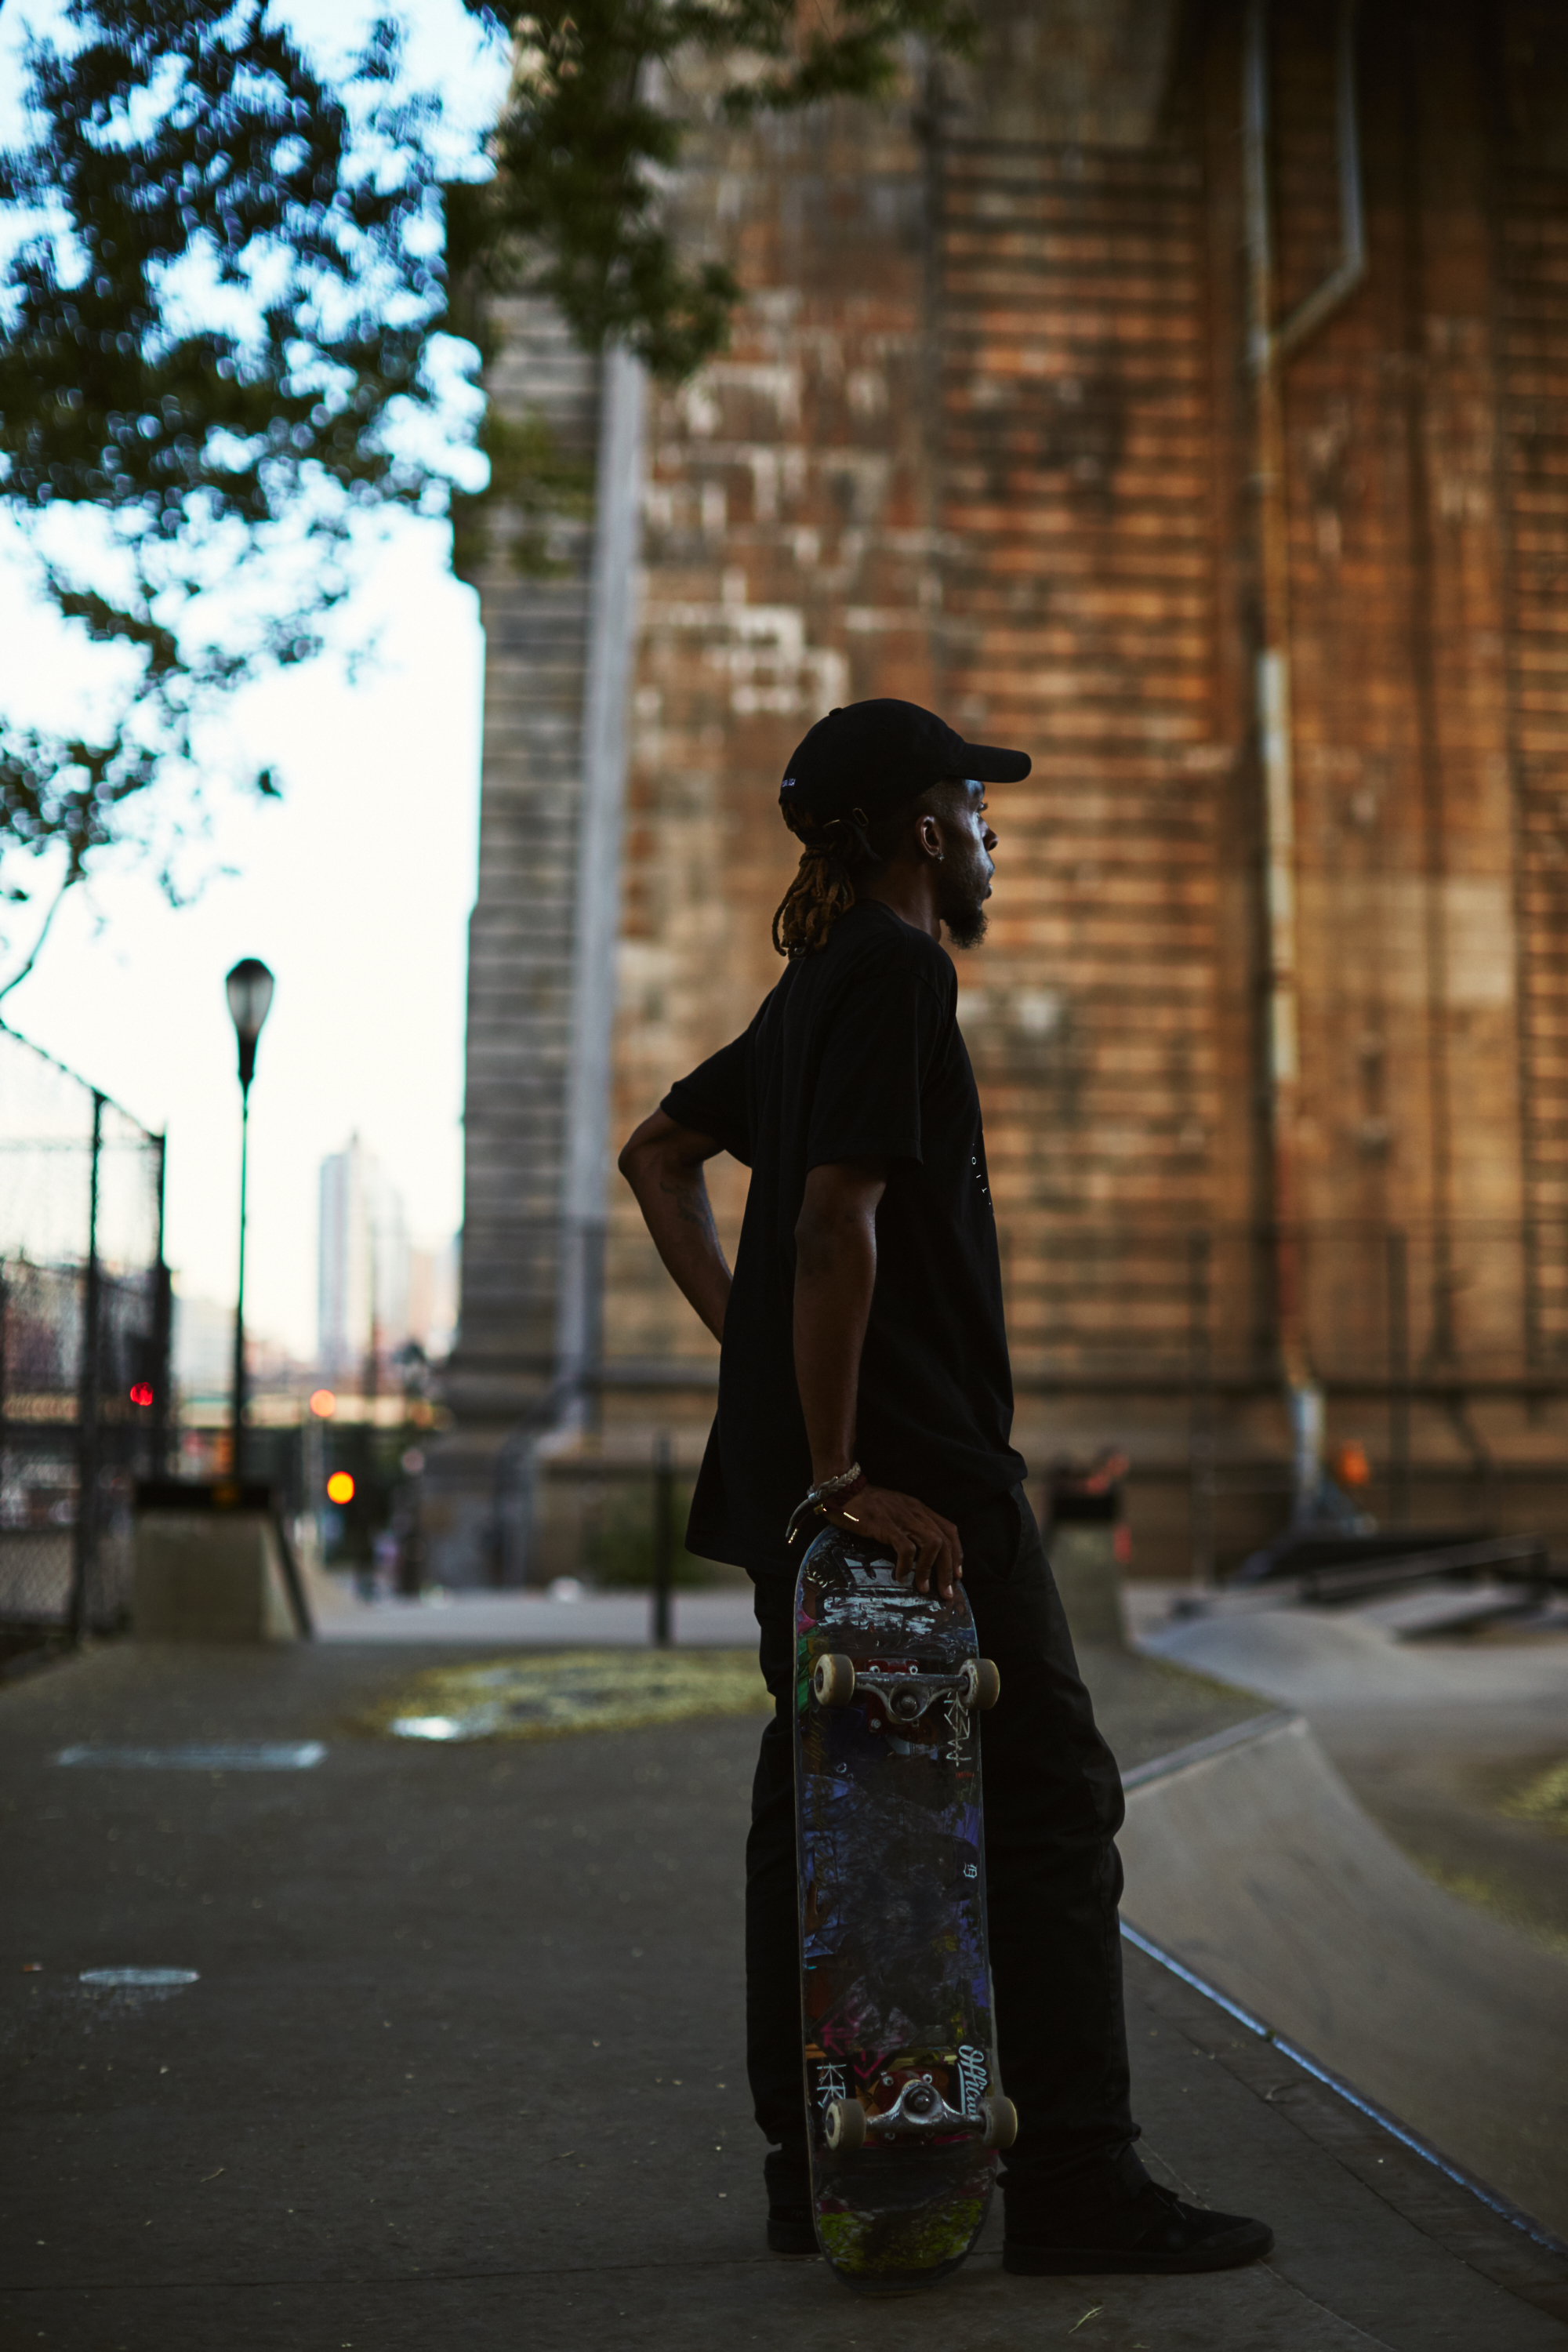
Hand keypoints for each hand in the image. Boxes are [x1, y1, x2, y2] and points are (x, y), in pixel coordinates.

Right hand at [825, 1485, 962, 1601]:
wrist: (843, 1490)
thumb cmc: (865, 1505)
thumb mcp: (895, 1512)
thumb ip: (908, 1526)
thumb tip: (917, 1554)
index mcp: (919, 1509)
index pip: (949, 1530)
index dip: (957, 1553)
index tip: (957, 1574)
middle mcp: (915, 1511)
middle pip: (944, 1541)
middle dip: (948, 1570)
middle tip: (946, 1592)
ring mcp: (902, 1517)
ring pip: (932, 1545)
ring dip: (930, 1570)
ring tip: (924, 1588)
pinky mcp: (886, 1525)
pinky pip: (906, 1548)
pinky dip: (907, 1565)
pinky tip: (901, 1576)